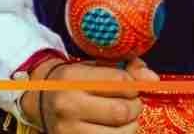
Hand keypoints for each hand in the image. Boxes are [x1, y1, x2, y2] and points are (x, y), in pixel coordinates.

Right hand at [19, 57, 157, 133]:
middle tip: (131, 104)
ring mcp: (68, 130)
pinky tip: (114, 128)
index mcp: (73, 79)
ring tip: (123, 118)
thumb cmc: (76, 81)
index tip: (131, 87)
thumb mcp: (96, 65)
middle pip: (122, 111)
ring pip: (120, 133)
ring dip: (130, 126)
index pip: (120, 82)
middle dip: (135, 107)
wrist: (40, 101)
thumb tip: (153, 80)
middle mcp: (68, 105)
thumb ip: (129, 68)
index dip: (134, 85)